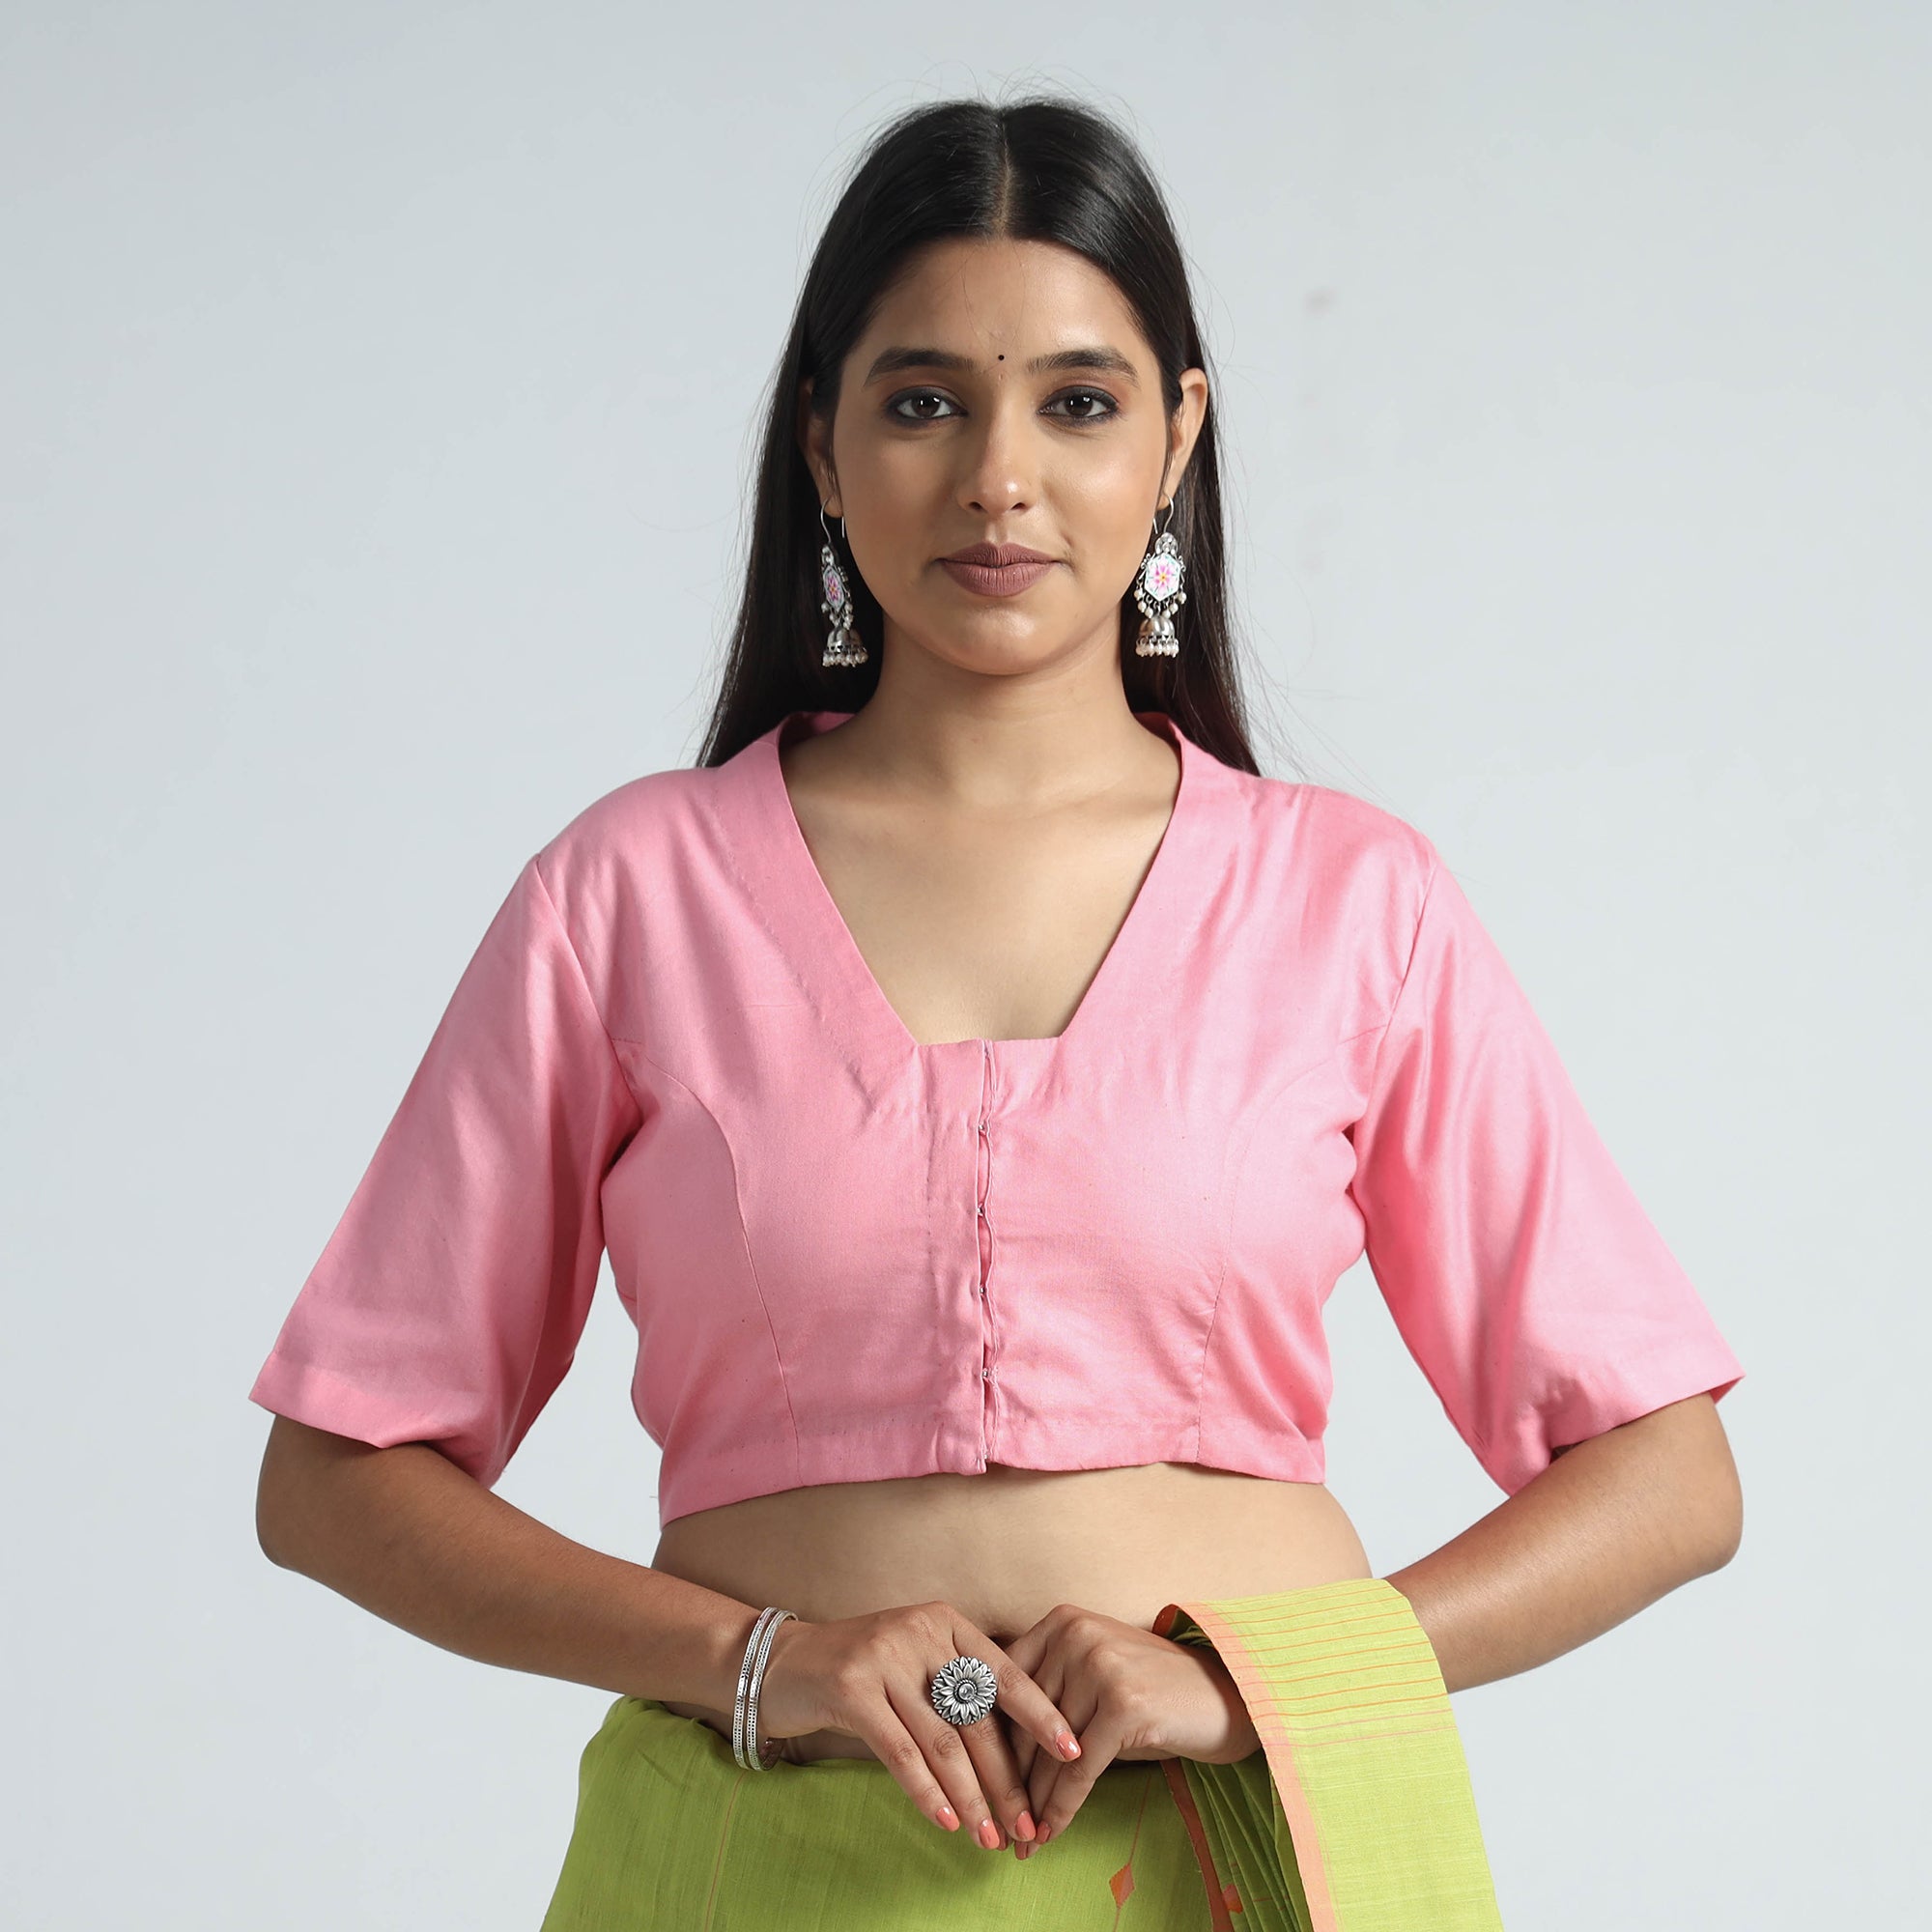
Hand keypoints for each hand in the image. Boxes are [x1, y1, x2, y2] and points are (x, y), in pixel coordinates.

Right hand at [749, 1601, 1086, 1851]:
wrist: (782, 1663)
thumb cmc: (861, 1671)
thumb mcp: (914, 1663)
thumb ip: (957, 1690)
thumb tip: (1018, 1752)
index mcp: (945, 1623)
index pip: (1005, 1673)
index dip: (1040, 1715)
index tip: (1073, 1752)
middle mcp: (919, 1632)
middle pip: (976, 1716)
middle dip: (1006, 1778)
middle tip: (1028, 1823)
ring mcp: (884, 1657)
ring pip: (942, 1741)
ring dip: (972, 1797)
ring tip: (992, 1837)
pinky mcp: (852, 1687)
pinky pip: (900, 1751)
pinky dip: (927, 1791)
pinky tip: (948, 1821)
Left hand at [995, 1604, 1260, 1856]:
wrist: (1225, 1695)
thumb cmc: (1152, 1689)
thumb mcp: (1094, 1670)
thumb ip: (1048, 1688)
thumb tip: (989, 1744)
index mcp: (1061, 1620)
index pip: (1007, 1688)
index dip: (992, 1741)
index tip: (979, 1782)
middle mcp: (1076, 1634)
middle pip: (1025, 1722)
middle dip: (1010, 1779)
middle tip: (997, 1821)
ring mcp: (1101, 1666)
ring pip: (1049, 1753)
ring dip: (1033, 1804)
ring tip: (1021, 1839)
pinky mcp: (1124, 1705)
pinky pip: (1079, 1770)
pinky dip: (1062, 1808)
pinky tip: (1051, 1834)